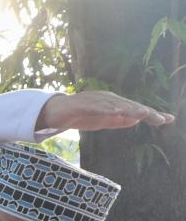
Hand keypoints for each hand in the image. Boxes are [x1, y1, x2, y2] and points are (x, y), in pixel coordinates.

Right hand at [37, 90, 174, 132]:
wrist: (53, 112)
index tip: (168, 120)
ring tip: (145, 114)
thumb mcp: (101, 121)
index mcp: (113, 104)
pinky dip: (107, 108)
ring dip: (131, 109)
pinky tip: (118, 112)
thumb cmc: (78, 116)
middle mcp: (107, 99)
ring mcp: (95, 100)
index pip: (135, 109)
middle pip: (130, 106)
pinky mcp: (82, 104)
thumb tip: (136, 120)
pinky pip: (96, 106)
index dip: (151, 114)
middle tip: (162, 119)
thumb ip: (118, 120)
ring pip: (116, 105)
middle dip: (146, 112)